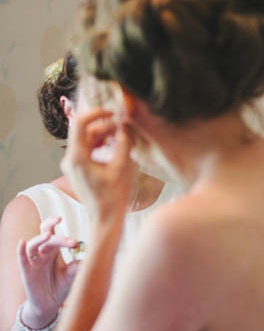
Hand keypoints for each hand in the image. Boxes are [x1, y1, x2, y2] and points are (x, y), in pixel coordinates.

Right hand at [16, 216, 79, 327]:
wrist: (49, 305)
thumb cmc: (61, 286)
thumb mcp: (73, 275)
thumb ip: (79, 264)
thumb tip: (91, 254)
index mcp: (54, 251)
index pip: (53, 233)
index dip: (56, 225)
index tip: (64, 221)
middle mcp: (43, 253)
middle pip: (46, 237)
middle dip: (59, 237)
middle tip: (73, 242)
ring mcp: (34, 262)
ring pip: (33, 245)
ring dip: (40, 239)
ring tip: (48, 235)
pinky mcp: (27, 272)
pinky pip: (22, 259)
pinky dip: (20, 250)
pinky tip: (22, 242)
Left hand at [60, 108, 136, 222]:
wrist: (106, 218)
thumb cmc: (114, 195)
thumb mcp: (122, 166)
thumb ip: (124, 142)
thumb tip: (126, 123)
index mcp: (77, 157)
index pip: (81, 123)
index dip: (96, 113)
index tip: (113, 112)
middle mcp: (70, 159)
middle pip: (85, 131)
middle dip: (105, 125)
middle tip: (124, 126)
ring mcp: (73, 164)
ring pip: (88, 140)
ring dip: (104, 135)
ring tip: (122, 135)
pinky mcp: (79, 169)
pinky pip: (89, 149)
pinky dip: (101, 144)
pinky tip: (116, 145)